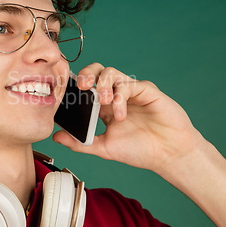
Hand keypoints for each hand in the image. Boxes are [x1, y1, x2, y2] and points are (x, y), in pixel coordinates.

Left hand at [53, 62, 203, 174]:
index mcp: (104, 106)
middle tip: (82, 86)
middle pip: (97, 71)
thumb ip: (80, 142)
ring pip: (112, 73)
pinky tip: (120, 114)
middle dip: (87, 73)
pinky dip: (120, 97)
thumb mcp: (104, 147)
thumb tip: (55, 137)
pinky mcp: (147, 91)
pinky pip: (129, 84)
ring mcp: (131, 91)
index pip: (86, 87)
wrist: (169, 155)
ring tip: (104, 103)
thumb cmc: (140, 150)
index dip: (75, 86)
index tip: (65, 94)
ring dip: (104, 85)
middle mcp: (117, 94)